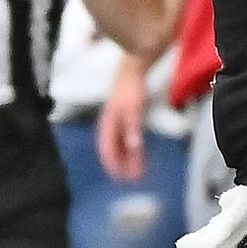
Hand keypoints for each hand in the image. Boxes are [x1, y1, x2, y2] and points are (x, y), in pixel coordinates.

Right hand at [97, 60, 149, 182]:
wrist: (134, 68)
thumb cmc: (131, 89)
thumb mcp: (132, 110)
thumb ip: (132, 130)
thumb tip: (133, 148)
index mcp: (107, 125)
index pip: (106, 150)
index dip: (113, 165)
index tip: (122, 179)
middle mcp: (110, 126)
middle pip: (114, 151)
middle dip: (122, 166)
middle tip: (134, 180)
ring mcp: (118, 122)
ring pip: (121, 146)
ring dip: (128, 159)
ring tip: (139, 171)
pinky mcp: (127, 118)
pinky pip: (128, 139)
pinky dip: (133, 149)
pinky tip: (140, 155)